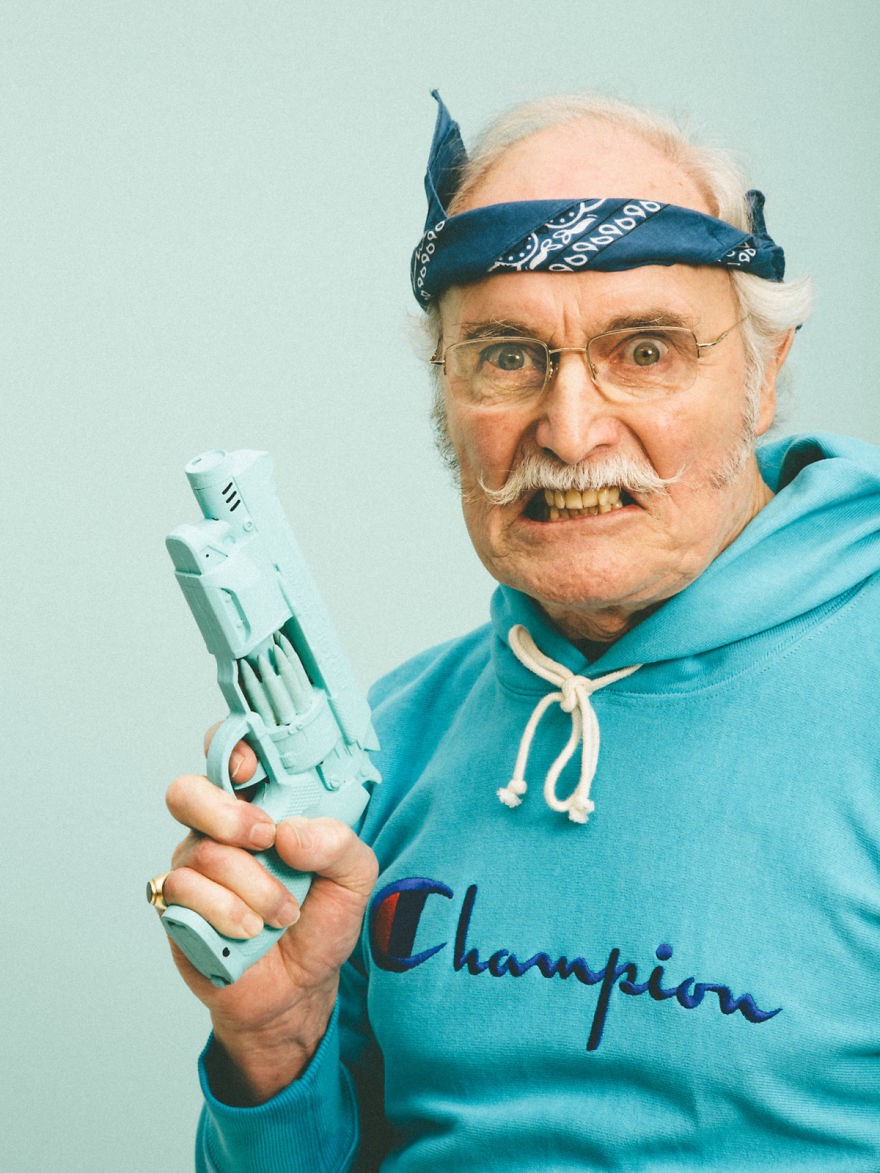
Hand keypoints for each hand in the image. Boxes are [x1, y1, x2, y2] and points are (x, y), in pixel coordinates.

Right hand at [161, 728, 377, 1102]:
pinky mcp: (177, 908)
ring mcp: (193, 867)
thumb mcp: (353, 878)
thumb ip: (339, 842)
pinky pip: (186, 892)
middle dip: (228, 812)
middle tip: (266, 838)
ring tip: (283, 913)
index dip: (230, 748)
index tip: (251, 767)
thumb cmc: (320, 923)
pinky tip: (251, 930)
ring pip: (201, 850)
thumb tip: (291, 831)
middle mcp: (219, 831)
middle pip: (189, 792)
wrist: (297, 991)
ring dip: (252, 885)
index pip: (230, 756)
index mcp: (261, 807)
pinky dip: (228, 912)